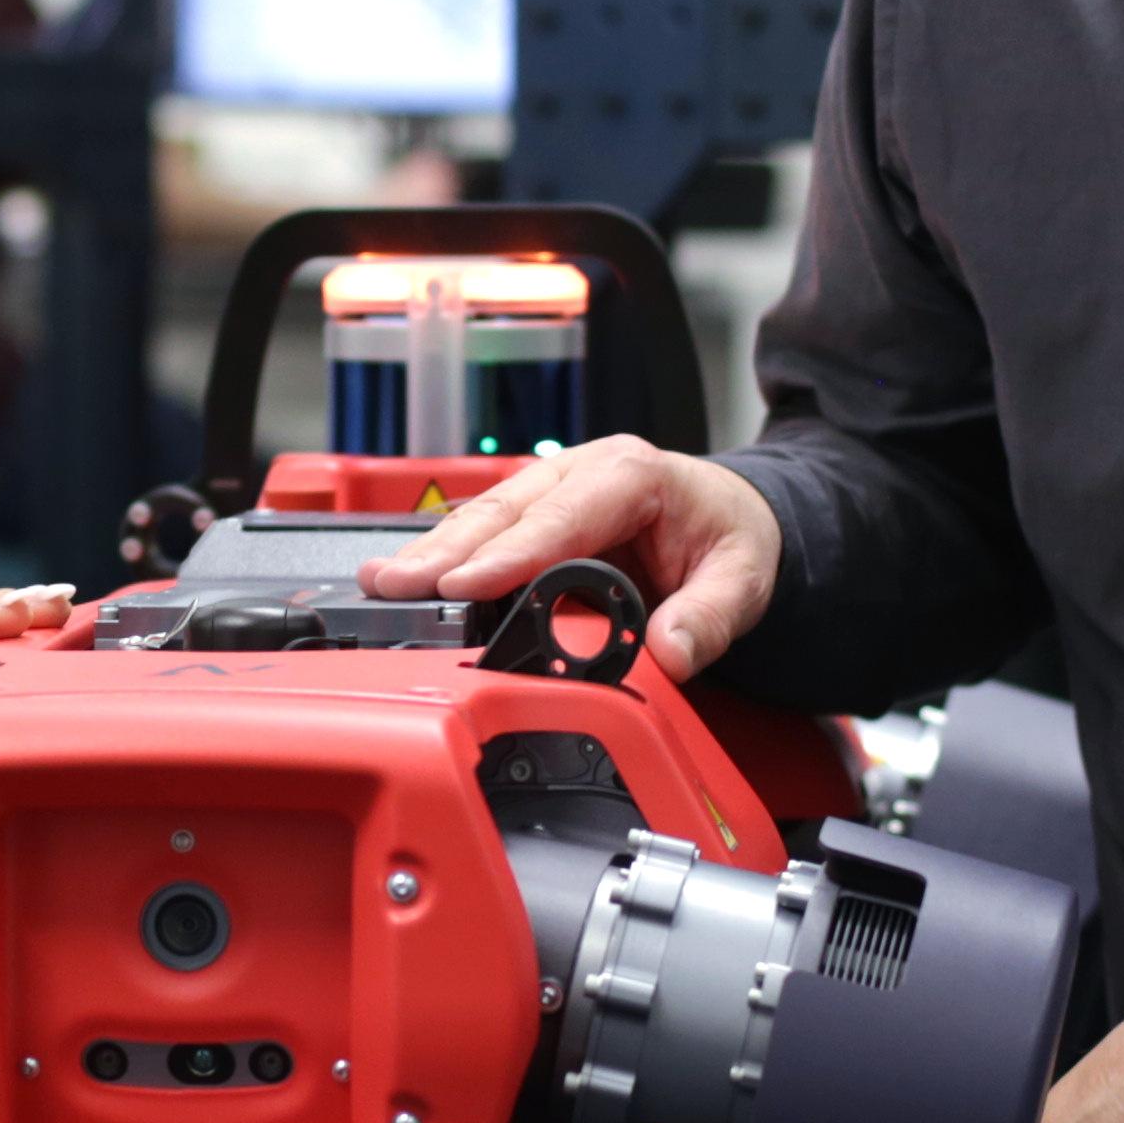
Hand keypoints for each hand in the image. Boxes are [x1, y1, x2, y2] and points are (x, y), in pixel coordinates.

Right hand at [350, 438, 782, 680]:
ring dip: (433, 551)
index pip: (562, 516)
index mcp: (633, 475)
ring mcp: (555, 485)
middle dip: (449, 551)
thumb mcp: (741, 579)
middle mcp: (584, 470)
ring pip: (484, 516)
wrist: (733, 516)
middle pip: (507, 512)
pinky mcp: (536, 509)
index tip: (465, 584)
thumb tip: (669, 652)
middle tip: (400, 586)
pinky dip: (443, 552)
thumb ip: (708, 618)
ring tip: (382, 581)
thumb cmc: (729, 537)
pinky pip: (485, 529)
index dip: (510, 553)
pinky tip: (401, 574)